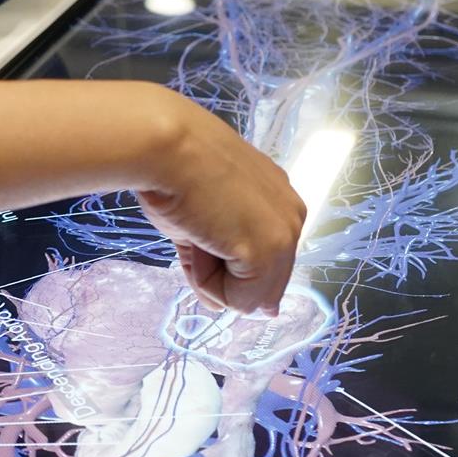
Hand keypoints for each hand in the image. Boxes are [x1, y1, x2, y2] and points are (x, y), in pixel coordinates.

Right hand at [129, 89, 305, 313]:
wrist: (165, 146)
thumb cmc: (175, 169)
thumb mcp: (207, 219)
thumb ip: (229, 259)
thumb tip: (250, 310)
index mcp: (280, 201)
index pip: (260, 263)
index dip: (221, 259)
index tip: (200, 221)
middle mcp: (292, 217)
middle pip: (260, 285)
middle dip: (220, 270)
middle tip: (196, 224)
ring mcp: (284, 236)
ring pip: (247, 298)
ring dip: (211, 275)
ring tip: (196, 226)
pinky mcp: (267, 252)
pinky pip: (235, 300)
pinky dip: (205, 279)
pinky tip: (198, 235)